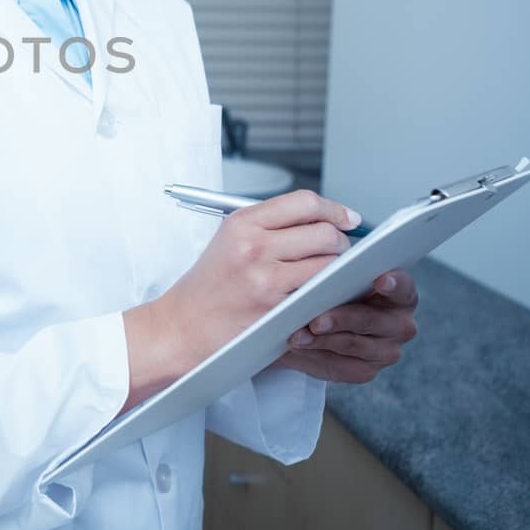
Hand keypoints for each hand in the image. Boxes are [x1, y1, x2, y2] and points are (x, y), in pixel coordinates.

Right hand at [121, 190, 357, 413]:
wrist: (181, 328)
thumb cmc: (207, 289)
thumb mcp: (229, 241)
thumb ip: (271, 226)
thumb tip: (322, 220)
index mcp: (242, 223)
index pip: (304, 202)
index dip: (334, 210)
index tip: (348, 219)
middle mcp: (253, 245)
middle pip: (324, 231)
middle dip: (341, 243)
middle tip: (339, 253)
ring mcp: (265, 277)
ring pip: (329, 263)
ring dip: (339, 271)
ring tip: (329, 278)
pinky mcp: (274, 307)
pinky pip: (320, 293)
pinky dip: (328, 295)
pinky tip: (321, 298)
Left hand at [271, 270, 418, 382]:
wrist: (319, 323)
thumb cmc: (333, 292)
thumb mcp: (336, 279)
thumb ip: (338, 277)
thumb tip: (321, 276)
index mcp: (400, 295)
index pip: (403, 287)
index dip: (394, 283)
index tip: (380, 280)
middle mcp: (400, 325)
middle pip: (371, 320)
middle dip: (341, 319)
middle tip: (315, 321)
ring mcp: (386, 351)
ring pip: (353, 344)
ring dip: (322, 340)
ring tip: (298, 336)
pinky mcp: (366, 371)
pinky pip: (342, 365)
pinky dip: (318, 355)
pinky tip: (302, 347)